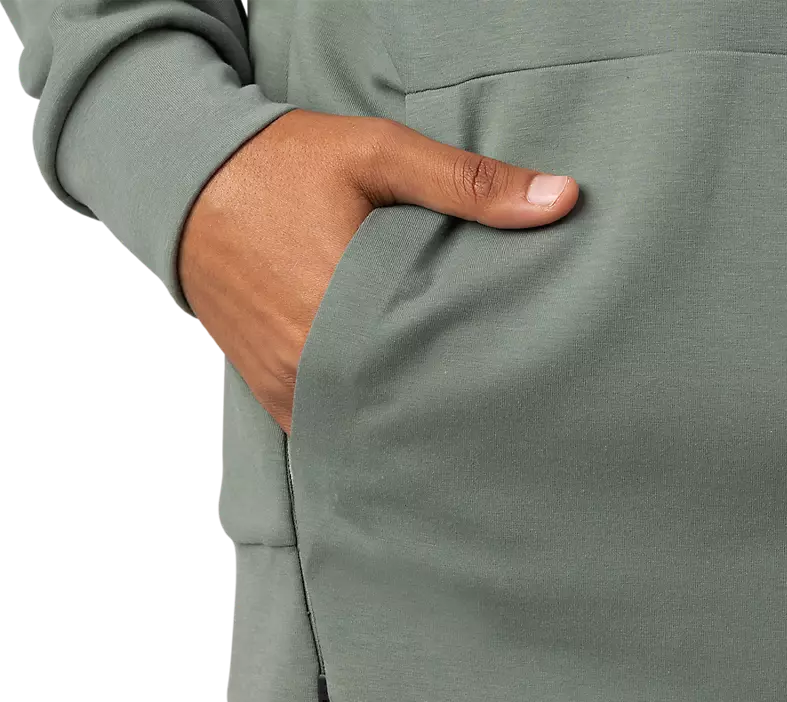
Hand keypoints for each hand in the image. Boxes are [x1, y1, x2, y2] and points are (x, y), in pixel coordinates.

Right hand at [177, 108, 579, 435]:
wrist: (186, 184)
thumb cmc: (279, 166)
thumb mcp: (377, 154)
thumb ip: (468, 183)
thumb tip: (561, 200)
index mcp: (343, 306)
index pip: (436, 363)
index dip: (482, 371)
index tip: (522, 377)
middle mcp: (310, 361)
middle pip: (403, 403)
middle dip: (448, 402)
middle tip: (500, 401)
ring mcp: (286, 383)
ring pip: (363, 423)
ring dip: (404, 415)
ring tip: (451, 408)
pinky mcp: (268, 389)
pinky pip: (325, 425)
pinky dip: (359, 420)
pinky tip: (393, 408)